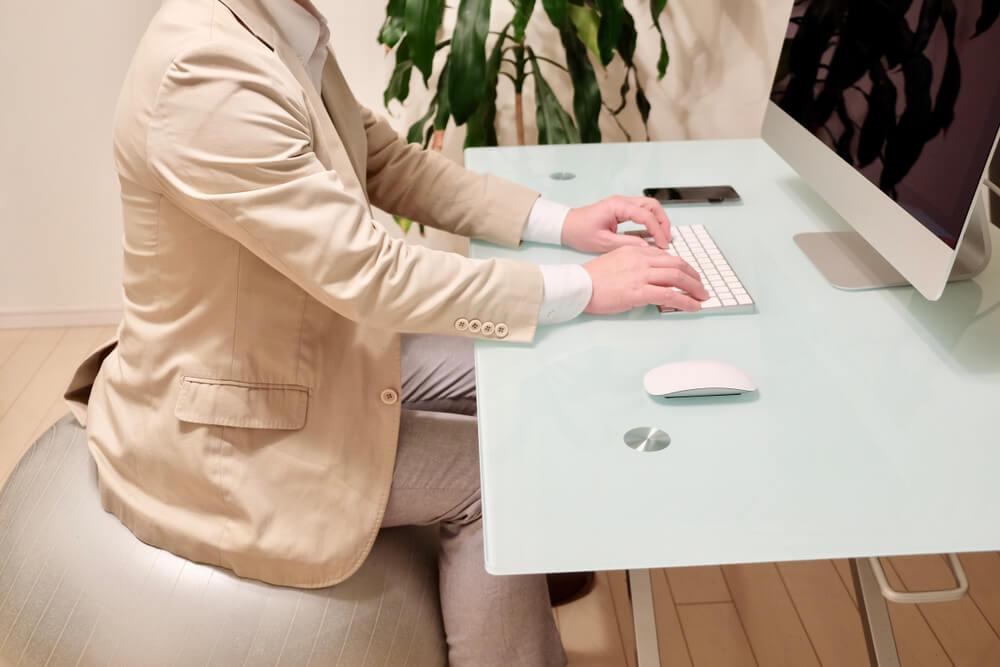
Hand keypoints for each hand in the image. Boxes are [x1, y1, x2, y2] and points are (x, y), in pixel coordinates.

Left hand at [562, 196, 671, 252]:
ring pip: (649, 207)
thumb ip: (627, 243)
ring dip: (658, 220)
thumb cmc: (580, 232)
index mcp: (617, 206)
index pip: (646, 216)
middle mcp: (622, 201)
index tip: (663, 245)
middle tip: (667, 239)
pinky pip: (641, 211)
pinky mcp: (620, 209)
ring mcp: (621, 203)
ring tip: (662, 237)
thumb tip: (646, 247)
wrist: (566, 226)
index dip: (658, 231)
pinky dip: (650, 220)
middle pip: (653, 206)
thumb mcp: (604, 242)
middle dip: (663, 222)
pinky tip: (651, 233)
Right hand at [582, 246, 708, 314]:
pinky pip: (670, 295)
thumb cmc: (593, 278)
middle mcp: (641, 259)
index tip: (690, 275)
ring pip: (677, 277)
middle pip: (677, 264)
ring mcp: (641, 275)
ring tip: (702, 297)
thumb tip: (651, 277)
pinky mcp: (639, 292)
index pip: (667, 256)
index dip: (683, 266)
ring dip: (694, 288)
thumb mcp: (616, 261)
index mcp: (635, 250)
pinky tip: (693, 306)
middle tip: (701, 286)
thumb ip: (635, 265)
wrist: (578, 286)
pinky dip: (686, 301)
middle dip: (694, 276)